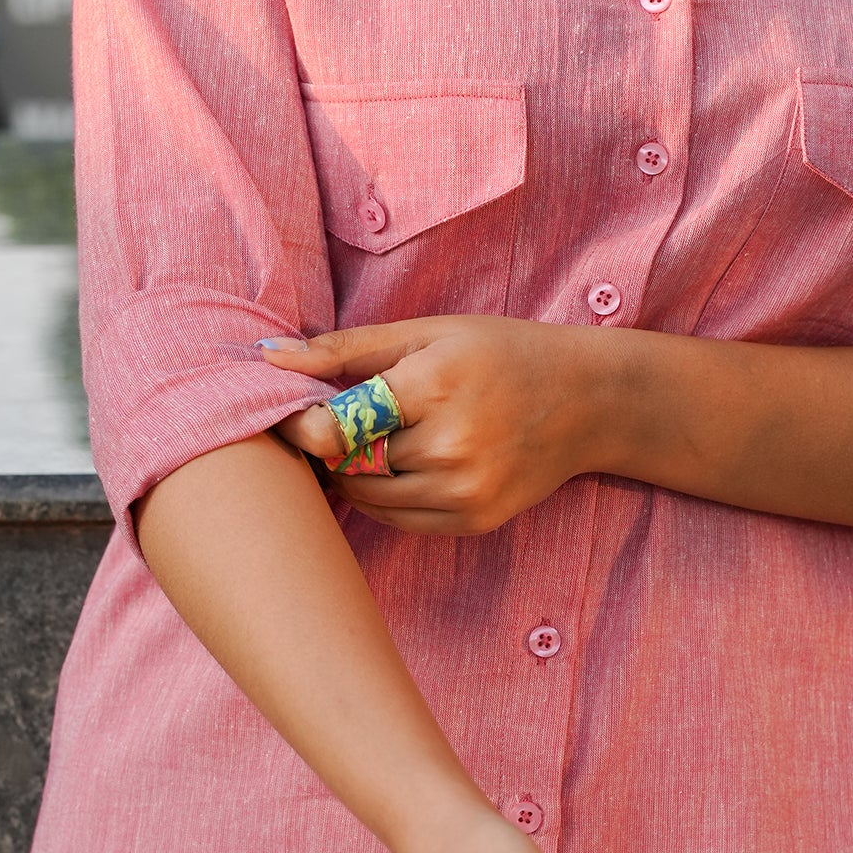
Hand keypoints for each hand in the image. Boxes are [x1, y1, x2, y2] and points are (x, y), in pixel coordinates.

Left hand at [261, 316, 617, 533]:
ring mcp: (464, 490)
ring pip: (368, 497)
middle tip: (330, 426)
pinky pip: (399, 519)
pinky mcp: (473, 520)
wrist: (587, 401)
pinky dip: (383, 496)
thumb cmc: (499, 353)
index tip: (294, 413)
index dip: (302, 424)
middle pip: (348, 463)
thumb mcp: (426, 332)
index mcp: (434, 385)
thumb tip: (266, 354)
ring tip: (364, 442)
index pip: (336, 425)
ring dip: (351, 474)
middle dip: (327, 447)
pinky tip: (397, 466)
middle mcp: (450, 445)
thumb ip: (345, 348)